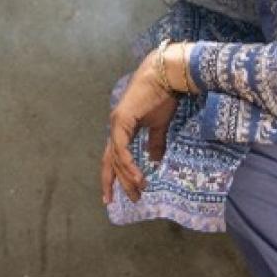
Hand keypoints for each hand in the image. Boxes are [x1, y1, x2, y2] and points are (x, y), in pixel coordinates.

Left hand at [101, 50, 183, 203]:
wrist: (165, 76)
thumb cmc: (162, 97)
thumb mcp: (159, 125)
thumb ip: (155, 143)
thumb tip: (154, 160)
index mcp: (122, 129)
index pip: (113, 157)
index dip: (113, 176)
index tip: (112, 195)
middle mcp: (115, 128)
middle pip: (110, 162)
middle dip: (116, 182)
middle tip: (125, 199)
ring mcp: (116, 124)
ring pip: (117, 158)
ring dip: (127, 177)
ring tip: (138, 190)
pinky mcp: (121, 121)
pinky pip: (121, 148)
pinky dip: (128, 164)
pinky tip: (136, 176)